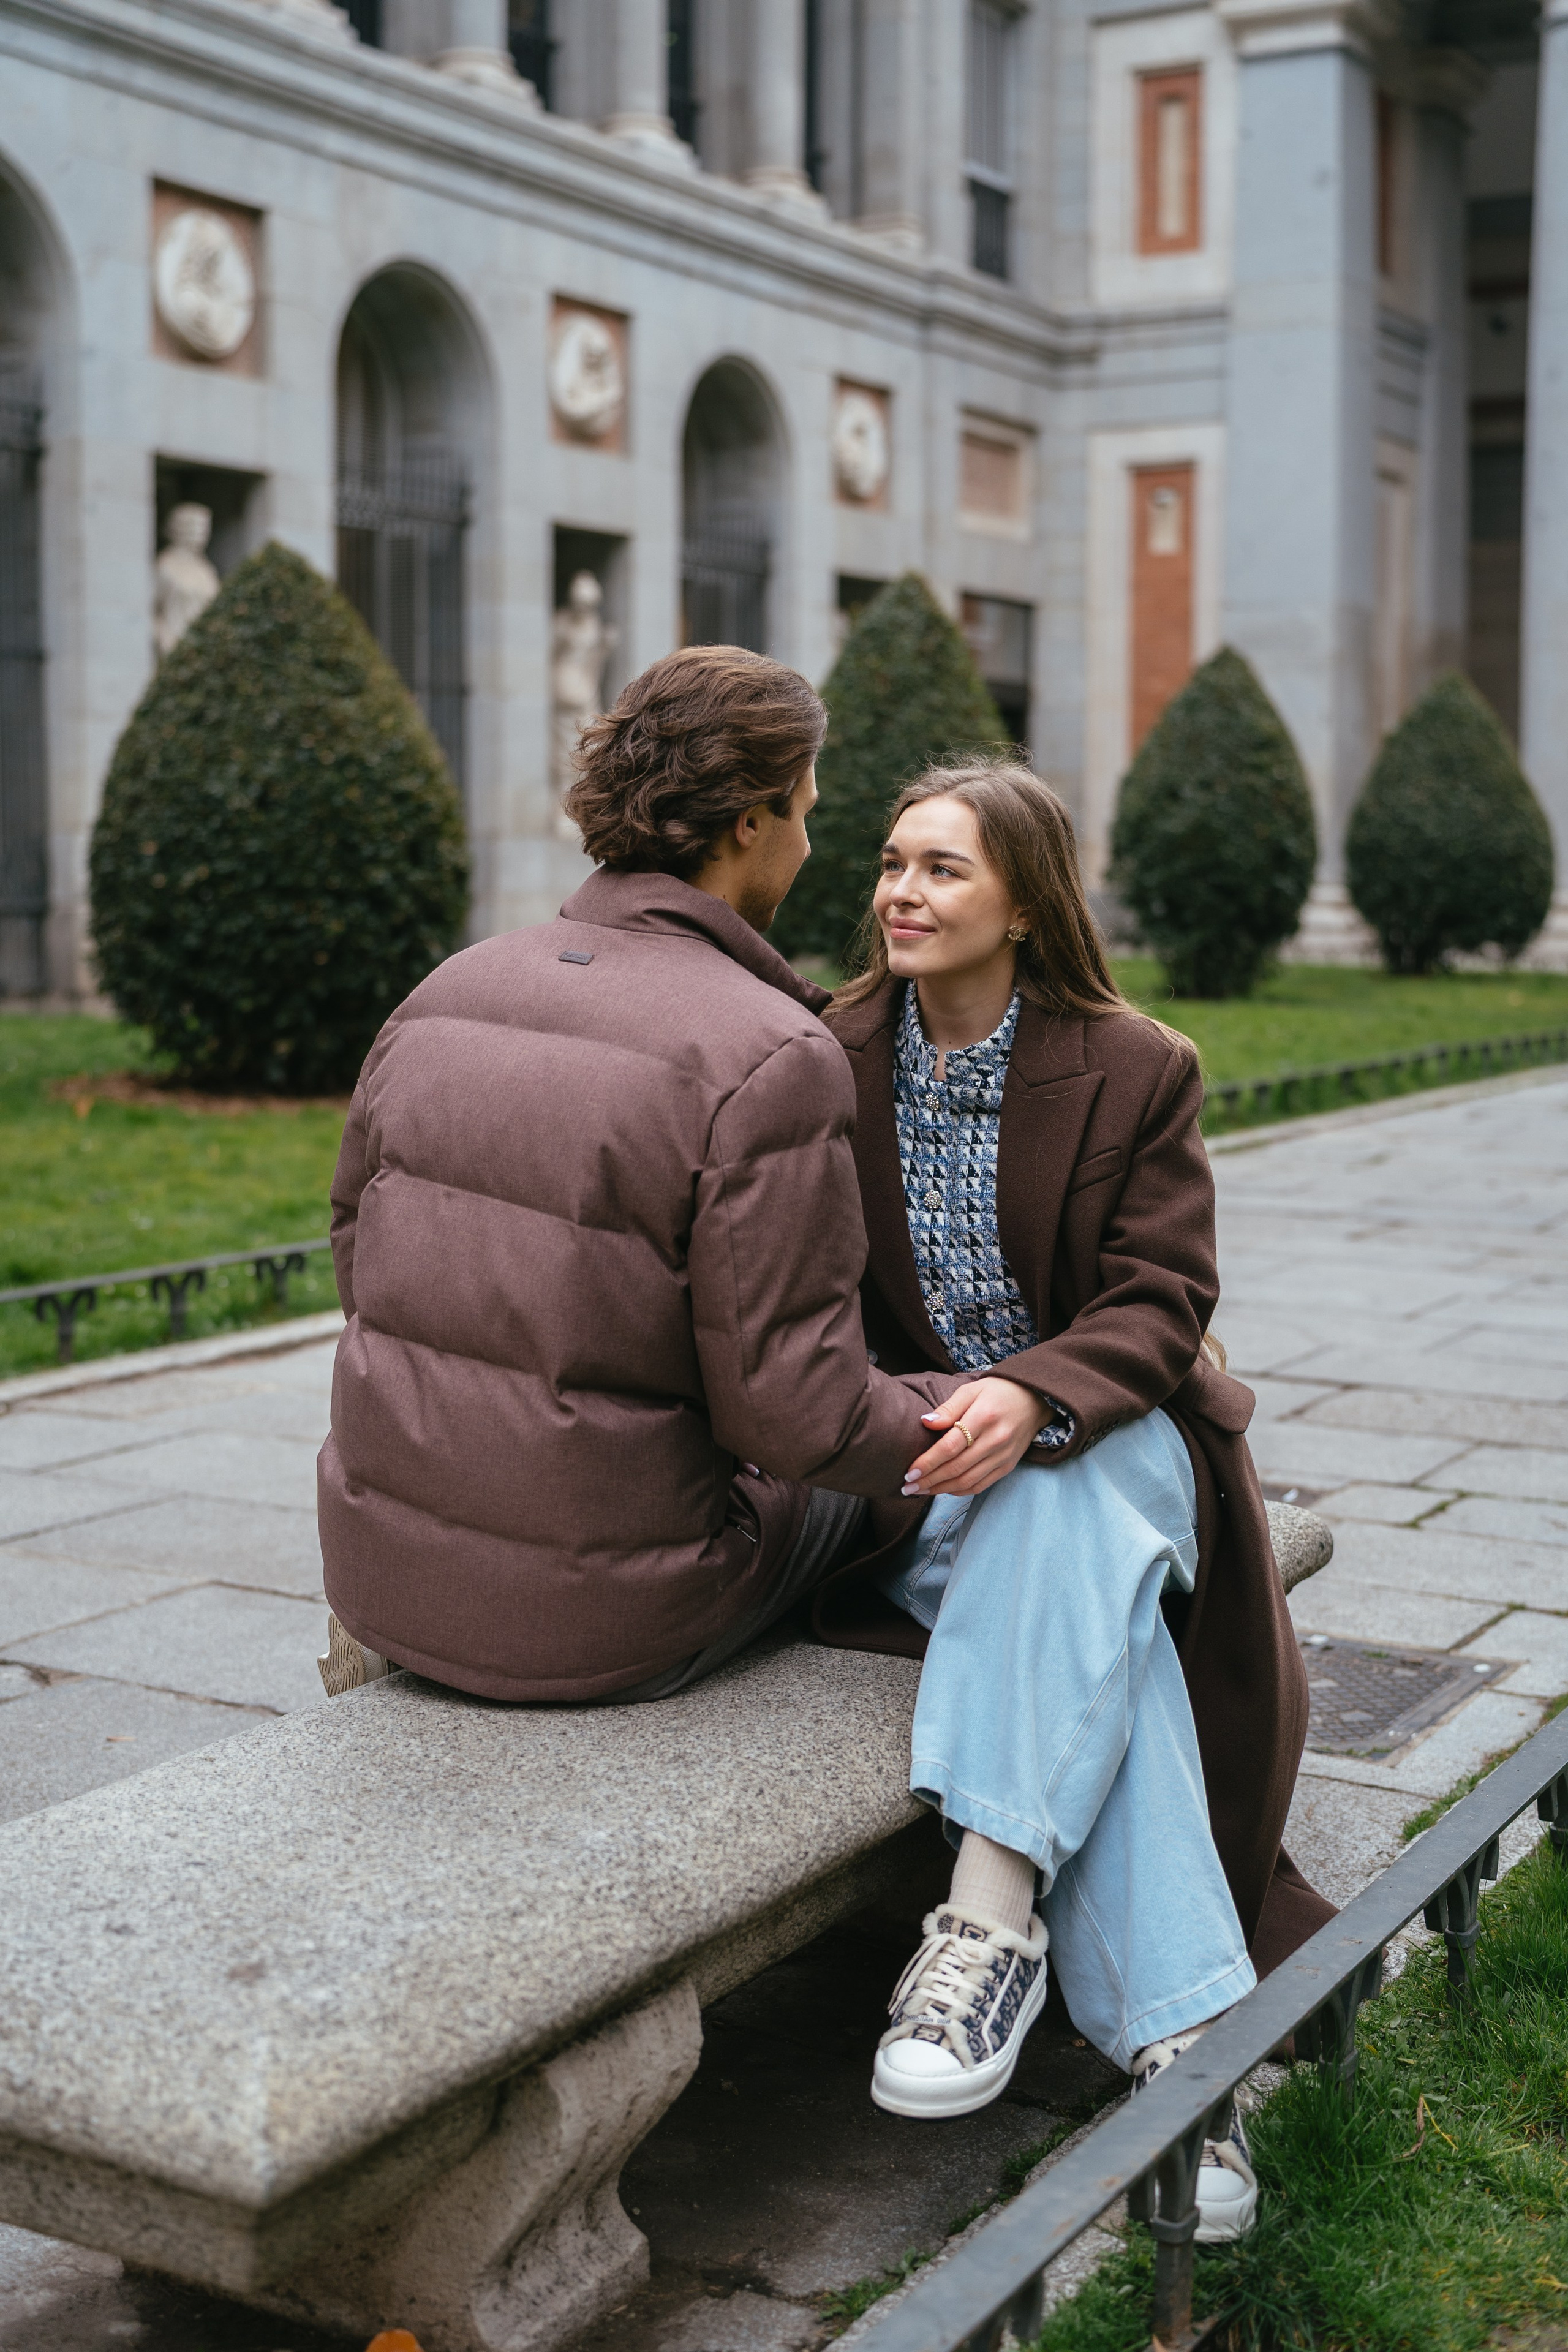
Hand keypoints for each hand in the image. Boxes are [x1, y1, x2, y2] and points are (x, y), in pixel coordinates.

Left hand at [903, 1377, 1049, 1498]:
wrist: (1034, 1399)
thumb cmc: (996, 1392)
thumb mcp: (971, 1390)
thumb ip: (948, 1408)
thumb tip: (925, 1423)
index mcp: (983, 1417)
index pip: (950, 1446)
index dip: (928, 1462)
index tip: (909, 1472)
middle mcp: (996, 1440)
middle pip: (957, 1467)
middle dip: (929, 1481)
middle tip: (907, 1487)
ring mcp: (1004, 1456)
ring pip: (967, 1481)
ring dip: (941, 1489)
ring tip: (920, 1491)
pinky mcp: (1008, 1466)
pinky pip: (981, 1485)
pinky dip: (960, 1491)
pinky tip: (943, 1490)